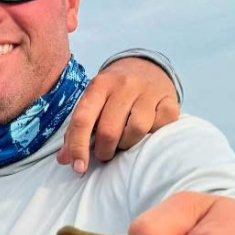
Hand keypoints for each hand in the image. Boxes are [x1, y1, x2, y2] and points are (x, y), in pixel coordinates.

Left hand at [57, 57, 180, 173]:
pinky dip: (151, 135)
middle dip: (104, 150)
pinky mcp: (170, 100)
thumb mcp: (92, 103)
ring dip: (127, 144)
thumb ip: (76, 130)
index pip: (83, 119)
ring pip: (136, 130)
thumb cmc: (113, 94)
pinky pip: (159, 127)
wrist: (146, 68)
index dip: (78, 147)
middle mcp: (125, 84)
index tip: (78, 167)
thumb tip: (64, 160)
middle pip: (109, 130)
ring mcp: (149, 91)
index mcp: (99, 84)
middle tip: (104, 152)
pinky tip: (145, 131)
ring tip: (124, 141)